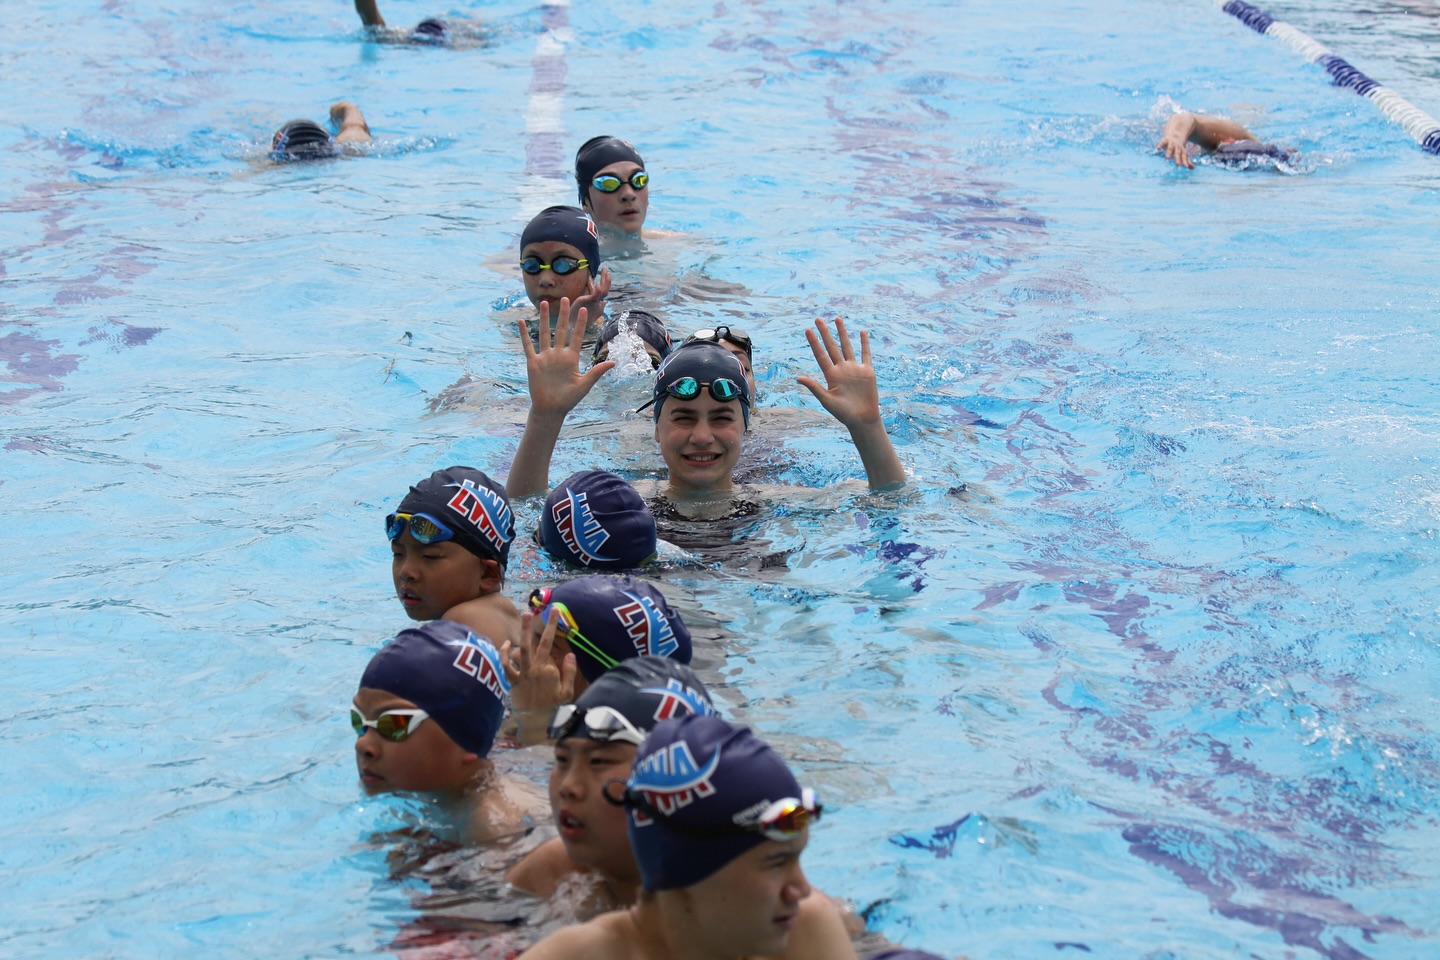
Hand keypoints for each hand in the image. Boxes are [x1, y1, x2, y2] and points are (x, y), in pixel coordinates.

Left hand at [501, 609, 576, 738]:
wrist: (536, 724)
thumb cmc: (553, 708)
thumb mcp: (567, 692)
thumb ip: (569, 672)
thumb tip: (570, 655)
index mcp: (551, 671)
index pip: (551, 651)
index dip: (553, 637)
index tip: (556, 618)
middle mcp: (537, 669)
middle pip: (541, 643)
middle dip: (545, 625)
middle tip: (548, 610)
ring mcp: (524, 674)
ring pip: (524, 649)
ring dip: (525, 631)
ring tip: (526, 614)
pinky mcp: (513, 681)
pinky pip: (506, 665)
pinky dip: (505, 654)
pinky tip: (506, 643)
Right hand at [518, 297, 613, 419]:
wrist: (551, 409)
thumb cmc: (569, 399)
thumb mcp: (584, 384)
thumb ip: (597, 372)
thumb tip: (613, 362)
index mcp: (571, 358)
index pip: (576, 336)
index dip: (580, 323)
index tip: (583, 309)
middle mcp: (558, 355)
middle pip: (561, 330)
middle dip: (564, 315)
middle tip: (566, 298)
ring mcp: (545, 357)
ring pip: (544, 333)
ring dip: (543, 318)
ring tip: (544, 303)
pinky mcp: (533, 363)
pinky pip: (528, 346)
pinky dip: (524, 334)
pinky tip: (521, 322)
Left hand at [572, 266, 611, 318]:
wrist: (571, 326)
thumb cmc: (578, 319)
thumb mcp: (587, 311)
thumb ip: (594, 305)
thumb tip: (605, 302)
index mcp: (598, 307)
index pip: (603, 294)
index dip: (603, 285)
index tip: (600, 276)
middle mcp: (598, 305)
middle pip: (605, 291)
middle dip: (607, 280)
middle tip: (605, 270)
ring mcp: (595, 304)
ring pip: (603, 291)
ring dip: (604, 279)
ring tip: (604, 270)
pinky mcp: (589, 302)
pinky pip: (596, 294)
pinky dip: (598, 289)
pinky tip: (597, 283)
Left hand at [796, 317, 882, 429]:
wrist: (862, 419)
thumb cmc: (843, 413)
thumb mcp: (827, 400)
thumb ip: (814, 387)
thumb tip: (798, 378)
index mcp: (831, 375)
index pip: (821, 355)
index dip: (814, 342)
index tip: (807, 330)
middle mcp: (841, 369)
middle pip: (832, 346)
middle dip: (825, 333)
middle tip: (818, 319)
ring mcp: (854, 369)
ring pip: (847, 346)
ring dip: (842, 333)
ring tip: (837, 319)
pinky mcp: (867, 371)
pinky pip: (866, 354)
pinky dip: (864, 343)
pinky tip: (862, 332)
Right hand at [1157, 114, 1195, 168]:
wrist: (1178, 128)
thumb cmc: (1179, 144)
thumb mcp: (1183, 151)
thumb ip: (1187, 160)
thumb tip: (1193, 168)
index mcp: (1182, 150)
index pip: (1184, 156)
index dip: (1185, 161)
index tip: (1186, 167)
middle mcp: (1177, 146)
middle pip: (1178, 153)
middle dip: (1178, 158)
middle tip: (1178, 164)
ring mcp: (1171, 143)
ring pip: (1170, 148)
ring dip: (1169, 153)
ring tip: (1167, 158)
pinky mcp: (1166, 139)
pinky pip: (1162, 142)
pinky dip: (1160, 145)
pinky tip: (1157, 148)